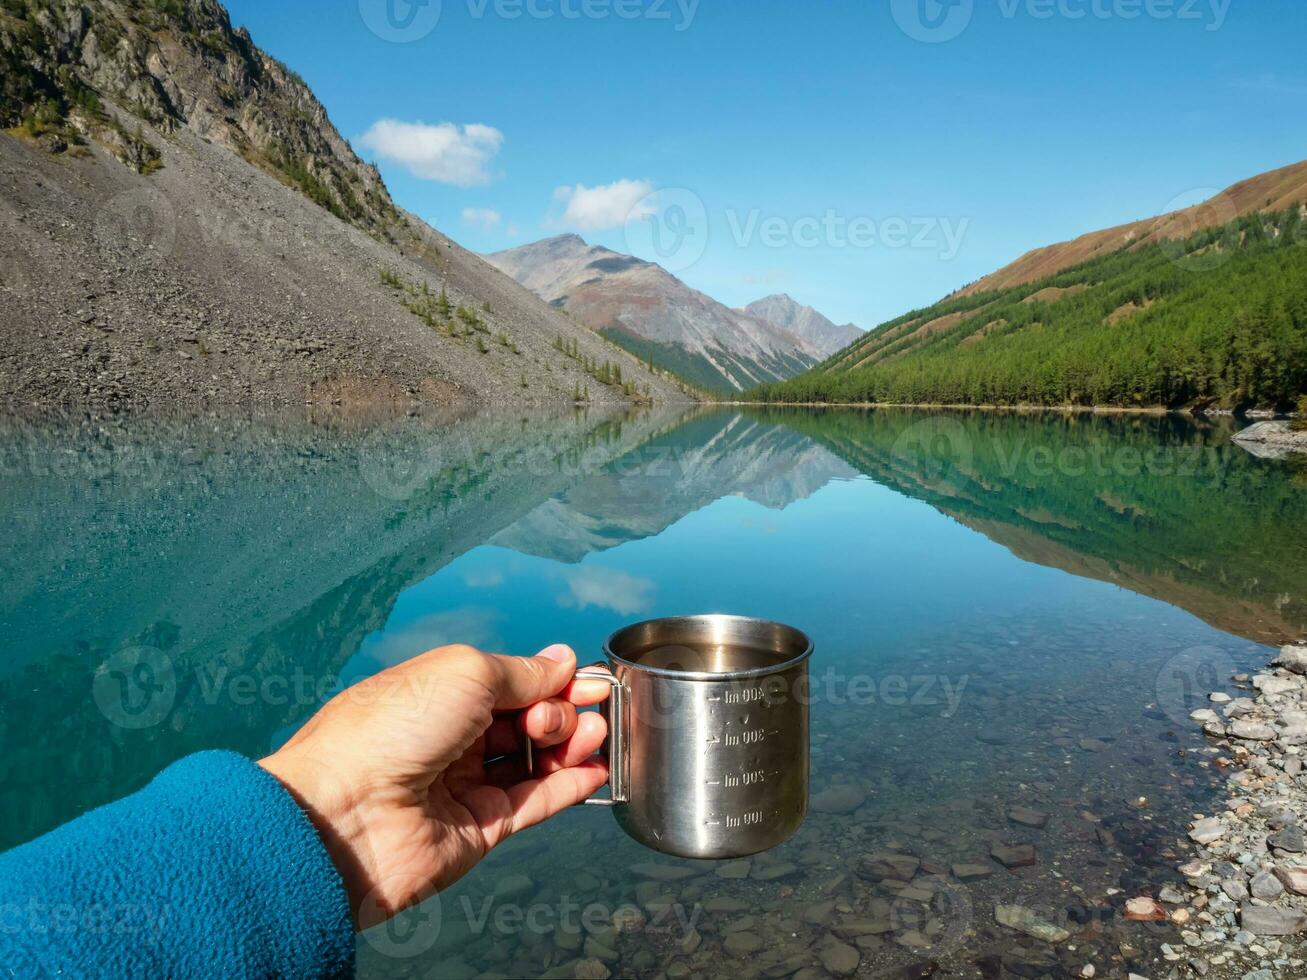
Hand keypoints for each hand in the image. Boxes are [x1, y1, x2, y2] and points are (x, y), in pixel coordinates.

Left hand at [259, 643, 610, 928]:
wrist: (345, 815)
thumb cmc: (393, 727)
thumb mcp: (465, 673)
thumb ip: (522, 672)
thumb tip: (563, 661)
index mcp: (440, 692)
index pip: (510, 682)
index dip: (551, 679)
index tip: (591, 677)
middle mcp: (451, 737)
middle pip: (524, 720)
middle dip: (560, 710)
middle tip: (573, 711)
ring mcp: (464, 786)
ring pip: (532, 761)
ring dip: (570, 744)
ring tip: (596, 734)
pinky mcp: (479, 830)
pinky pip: (533, 804)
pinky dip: (568, 787)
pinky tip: (596, 771)